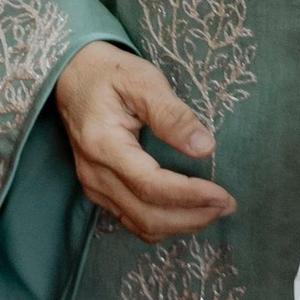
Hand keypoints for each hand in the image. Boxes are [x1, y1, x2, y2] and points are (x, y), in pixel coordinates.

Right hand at [54, 40, 235, 242]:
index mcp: (103, 144)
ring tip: (213, 210)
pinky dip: (163, 223)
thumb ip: (172, 115)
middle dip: (191, 217)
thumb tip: (205, 148)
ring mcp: (94, 186)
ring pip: (140, 224)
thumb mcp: (143, 81)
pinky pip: (132, 219)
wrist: (73, 76)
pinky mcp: (98, 190)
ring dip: (180, 225)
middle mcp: (94, 174)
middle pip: (146, 215)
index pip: (150, 185)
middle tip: (227, 205)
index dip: (189, 195)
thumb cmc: (110, 73)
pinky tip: (187, 211)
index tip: (223, 194)